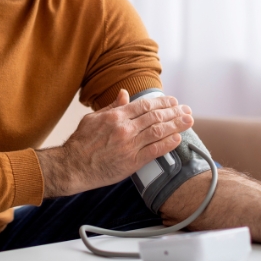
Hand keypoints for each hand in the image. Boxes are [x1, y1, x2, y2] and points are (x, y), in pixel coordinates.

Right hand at [36, 89, 192, 196]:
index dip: (162, 102)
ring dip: (176, 126)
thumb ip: (112, 106)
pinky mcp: (132, 162)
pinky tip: (178, 139)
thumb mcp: (93, 118)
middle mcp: (125, 129)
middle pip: (156, 117)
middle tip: (187, 110)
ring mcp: (130, 145)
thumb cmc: (80, 143)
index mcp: (116, 116)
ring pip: (158, 132)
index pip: (145, 105)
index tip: (174, 102)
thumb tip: (125, 94)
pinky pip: (154, 151)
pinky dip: (167, 144)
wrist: (72, 166)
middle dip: (174, 112)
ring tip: (188, 121)